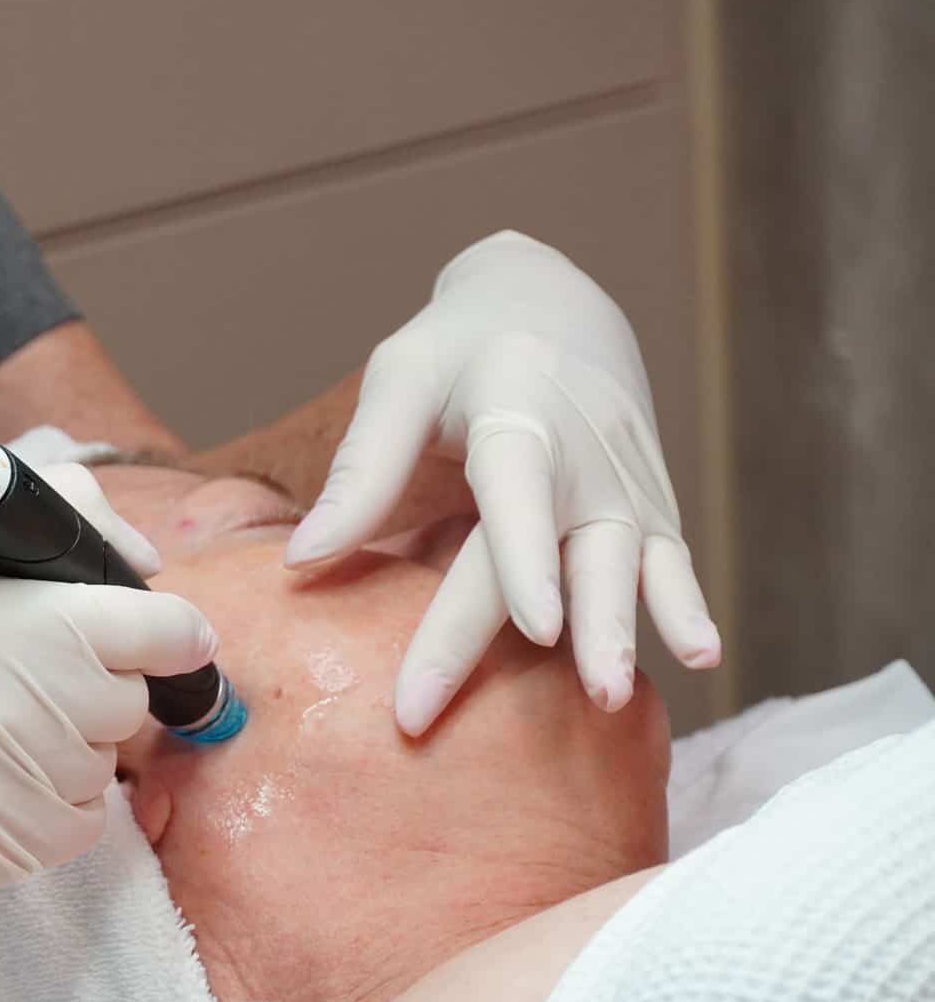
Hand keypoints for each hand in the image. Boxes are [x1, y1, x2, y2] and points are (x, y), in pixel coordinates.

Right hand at [0, 481, 209, 895]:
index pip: (151, 626)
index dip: (164, 631)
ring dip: (70, 751)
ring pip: (103, 767)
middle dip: (93, 690)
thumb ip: (65, 517)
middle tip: (24, 681)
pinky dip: (52, 808)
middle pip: (129, 701)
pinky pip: (78, 828)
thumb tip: (148, 566)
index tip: (160, 637)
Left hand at [283, 230, 720, 734]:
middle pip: (570, 548)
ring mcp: (624, 477)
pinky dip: (685, 604)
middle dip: (564, 632)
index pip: (521, 490)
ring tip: (614, 696)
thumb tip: (300, 562)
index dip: (530, 559)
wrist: (553, 300)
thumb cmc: (458, 346)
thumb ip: (361, 469)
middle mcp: (583, 449)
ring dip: (625, 629)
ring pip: (628, 561)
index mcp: (516, 408)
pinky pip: (669, 558)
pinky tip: (702, 655)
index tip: (536, 626)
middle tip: (580, 701)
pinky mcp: (646, 501)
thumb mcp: (400, 377)